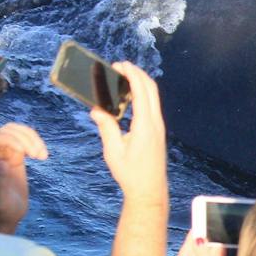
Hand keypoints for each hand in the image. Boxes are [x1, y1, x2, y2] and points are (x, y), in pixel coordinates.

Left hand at [0, 123, 47, 234]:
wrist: (4, 215)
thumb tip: (3, 163)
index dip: (13, 140)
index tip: (27, 153)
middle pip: (8, 131)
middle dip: (25, 138)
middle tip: (38, 155)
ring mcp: (6, 154)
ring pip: (18, 133)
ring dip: (33, 139)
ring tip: (42, 155)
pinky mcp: (17, 158)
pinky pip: (25, 141)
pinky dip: (36, 144)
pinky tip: (43, 156)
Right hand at [90, 62, 166, 206]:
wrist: (149, 190)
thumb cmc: (131, 173)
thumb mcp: (113, 151)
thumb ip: (106, 128)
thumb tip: (97, 110)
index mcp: (145, 126)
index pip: (142, 92)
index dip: (132, 75)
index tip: (121, 65)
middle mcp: (155, 124)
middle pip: (151, 90)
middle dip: (137, 74)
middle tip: (121, 66)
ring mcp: (159, 127)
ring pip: (153, 97)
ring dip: (141, 84)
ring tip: (123, 78)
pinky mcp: (157, 132)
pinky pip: (152, 107)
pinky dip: (142, 95)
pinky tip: (129, 96)